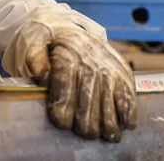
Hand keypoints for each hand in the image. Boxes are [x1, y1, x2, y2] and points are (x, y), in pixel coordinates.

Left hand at [12, 9, 136, 141]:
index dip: (61, 113)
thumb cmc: (50, 41)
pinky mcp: (123, 72)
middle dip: (84, 125)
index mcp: (67, 58)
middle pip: (87, 106)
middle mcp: (90, 64)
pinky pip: (128, 97)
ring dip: (107, 126)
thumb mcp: (35, 41)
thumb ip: (34, 58)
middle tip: (82, 131)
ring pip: (109, 106)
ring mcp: (108, 69)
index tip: (60, 121)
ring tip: (104, 135)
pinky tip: (125, 125)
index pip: (64, 93)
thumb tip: (43, 78)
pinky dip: (128, 114)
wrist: (71, 28)